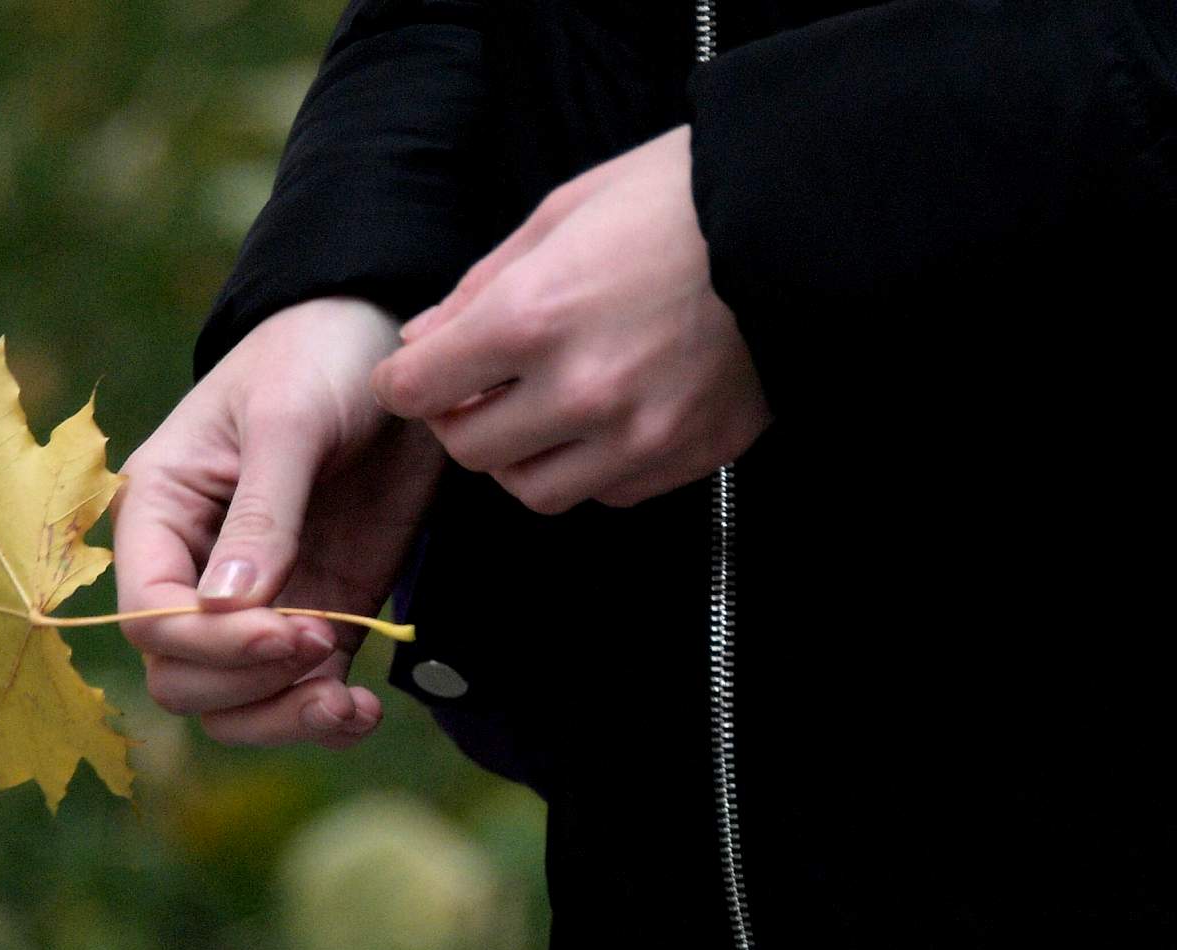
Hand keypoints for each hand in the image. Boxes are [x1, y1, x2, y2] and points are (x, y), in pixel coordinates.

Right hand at [113, 298, 443, 748]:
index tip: (291, 632)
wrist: (390, 347)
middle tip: (326, 643)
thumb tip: (228, 608)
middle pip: (180, 678)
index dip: (211, 645)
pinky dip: (324, 720)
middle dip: (246, 685)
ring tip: (347, 706)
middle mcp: (193, 569)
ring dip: (283, 721)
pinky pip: (297, 698)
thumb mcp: (288, 419)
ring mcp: (256, 603)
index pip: (150, 615)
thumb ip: (263, 515)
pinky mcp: (317, 617)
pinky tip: (363, 711)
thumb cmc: (318, 357)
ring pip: (230, 707)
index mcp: (158, 513)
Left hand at [371, 125, 770, 511]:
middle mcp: (580, 389)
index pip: (417, 390)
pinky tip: (603, 417)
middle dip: (459, 420)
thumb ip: (479, 289)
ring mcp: (638, 434)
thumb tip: (422, 342)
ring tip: (540, 407)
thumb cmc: (675, 200)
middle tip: (475, 388)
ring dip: (520, 456)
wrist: (804, 221)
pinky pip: (605, 492)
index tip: (410, 373)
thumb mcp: (559, 215)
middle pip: (469, 451)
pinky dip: (587, 465)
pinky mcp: (687, 456)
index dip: (402, 381)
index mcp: (531, 317)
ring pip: (533, 490)